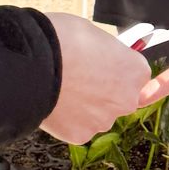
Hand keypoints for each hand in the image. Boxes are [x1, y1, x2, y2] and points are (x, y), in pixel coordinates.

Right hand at [41, 13, 149, 141]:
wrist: (32, 65)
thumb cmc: (63, 40)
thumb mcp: (93, 34)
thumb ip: (107, 51)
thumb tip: (104, 56)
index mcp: (136, 71)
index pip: (136, 73)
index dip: (118, 67)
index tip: (107, 65)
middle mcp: (127, 99)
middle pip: (120, 97)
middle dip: (105, 90)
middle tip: (80, 77)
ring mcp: (104, 120)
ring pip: (98, 114)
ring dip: (85, 105)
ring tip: (62, 89)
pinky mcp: (82, 135)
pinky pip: (77, 126)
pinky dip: (67, 118)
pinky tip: (53, 103)